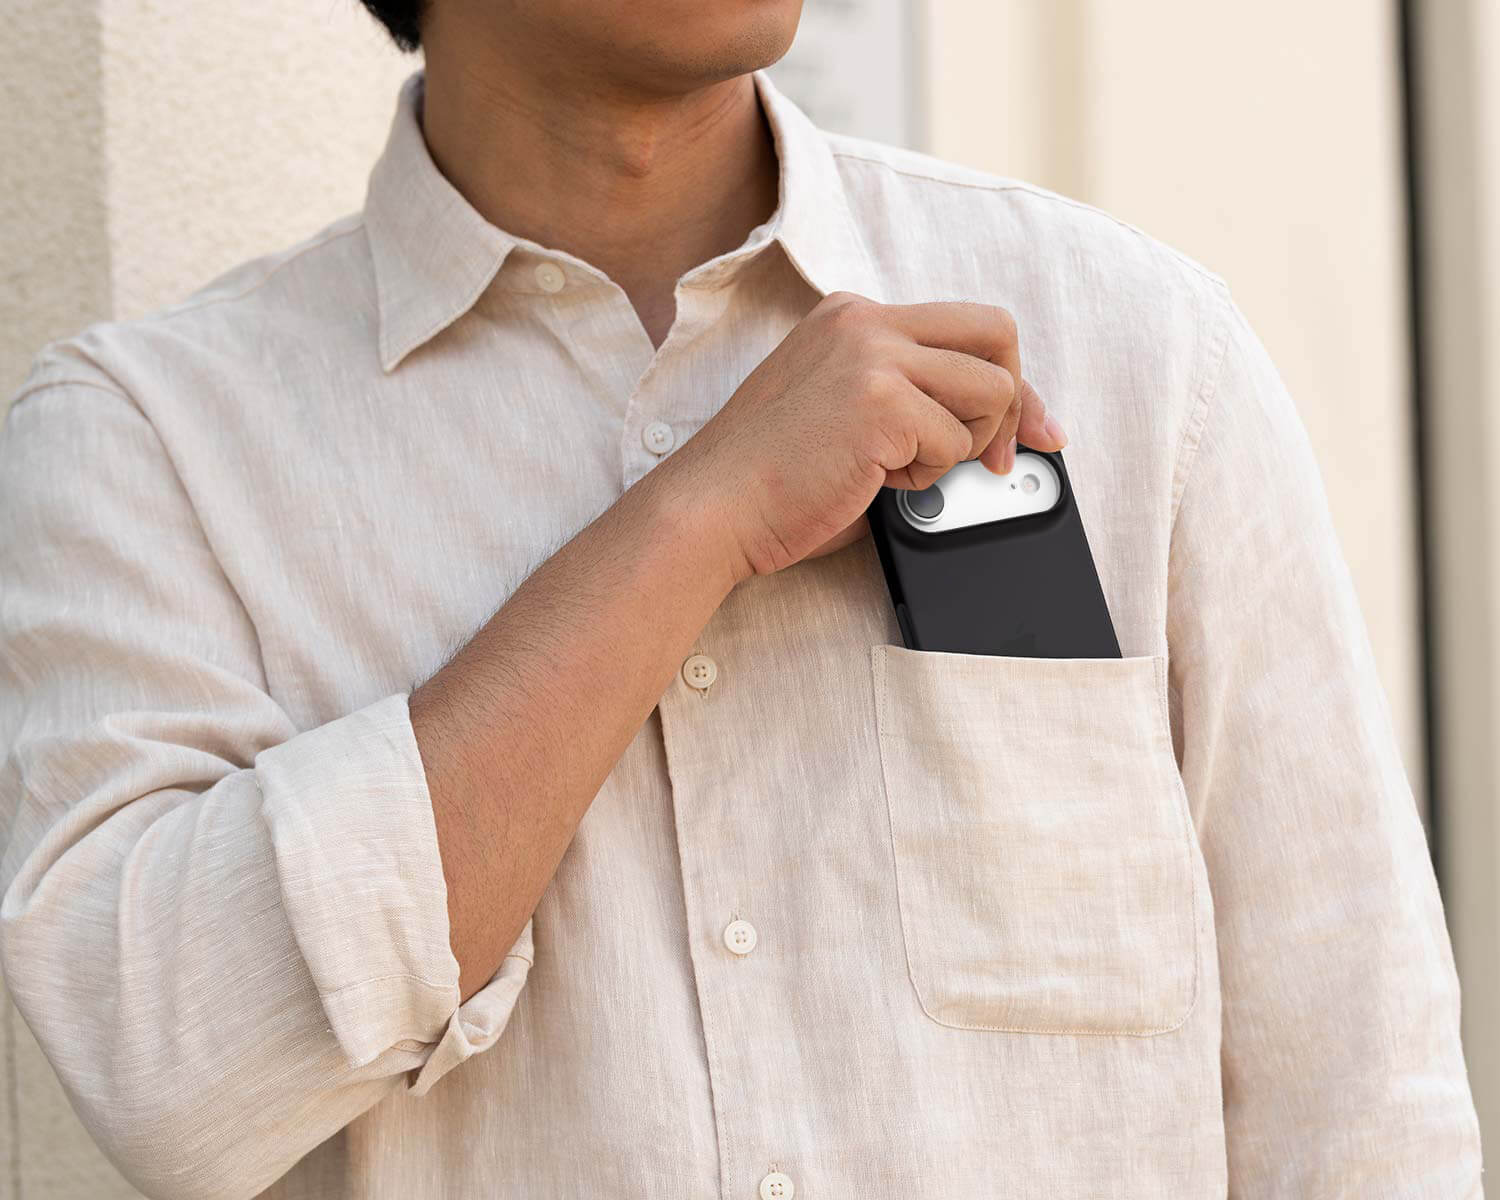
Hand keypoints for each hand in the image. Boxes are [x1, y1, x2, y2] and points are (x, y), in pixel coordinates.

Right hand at [662, 291, 1065, 581]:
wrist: (713, 509)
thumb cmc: (772, 480)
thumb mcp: (849, 413)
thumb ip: (911, 398)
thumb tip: (1002, 424)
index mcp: (852, 317)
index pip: (966, 327)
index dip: (1010, 381)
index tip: (1034, 430)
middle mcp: (865, 320)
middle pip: (997, 331)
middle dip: (1016, 401)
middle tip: (1000, 457)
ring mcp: (873, 355)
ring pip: (991, 390)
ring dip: (964, 446)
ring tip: (903, 469)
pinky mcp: (880, 400)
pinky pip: (957, 442)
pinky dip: (929, 476)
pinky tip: (877, 481)